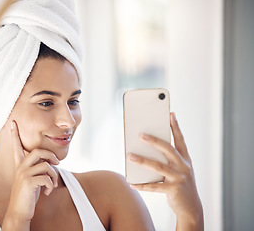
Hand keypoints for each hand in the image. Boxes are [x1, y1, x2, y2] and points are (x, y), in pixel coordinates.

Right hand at [2, 121, 59, 228]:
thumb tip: (51, 162)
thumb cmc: (28, 195)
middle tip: (57, 163)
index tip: (13, 122)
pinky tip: (48, 192)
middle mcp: (20, 168)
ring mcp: (23, 174)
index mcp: (19, 165)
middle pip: (39, 151)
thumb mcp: (32, 179)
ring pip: (46, 165)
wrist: (19, 212)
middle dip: (51, 156)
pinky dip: (51, 185)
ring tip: (51, 185)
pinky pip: (47, 178)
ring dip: (54, 176)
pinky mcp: (28, 182)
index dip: (15, 134)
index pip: (17, 146)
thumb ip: (38, 168)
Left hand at [128, 113, 202, 229]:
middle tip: (141, 135)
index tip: (170, 114)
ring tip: (129, 156)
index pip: (180, 140)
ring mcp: (179, 179)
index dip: (175, 126)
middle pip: (168, 150)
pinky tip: (131, 182)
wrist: (191, 208)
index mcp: (185, 159)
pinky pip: (154, 186)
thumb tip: (146, 148)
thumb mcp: (179, 170)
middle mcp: (184, 167)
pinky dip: (142, 185)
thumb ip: (167, 159)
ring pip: (158, 167)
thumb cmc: (180, 184)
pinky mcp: (173, 191)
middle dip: (154, 141)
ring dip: (142, 161)